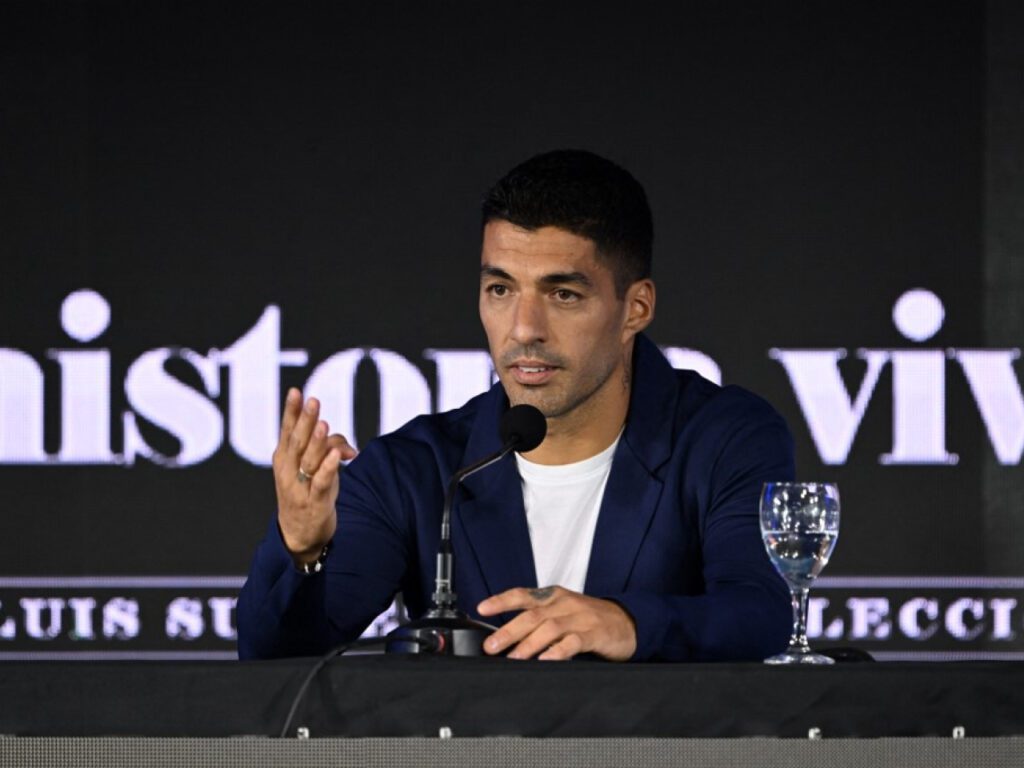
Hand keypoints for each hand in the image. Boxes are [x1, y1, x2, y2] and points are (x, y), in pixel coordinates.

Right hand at [272, 388, 357, 564]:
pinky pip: (322, 482)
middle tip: (312, 400)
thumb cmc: (308, 492)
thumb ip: (331, 448)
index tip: (296, 391)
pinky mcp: (315, 502)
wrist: (299, 534)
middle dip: (305, 420)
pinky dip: (329, 468)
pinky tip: (337, 456)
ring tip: (324, 424)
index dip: (291, 411)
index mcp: (284, 459)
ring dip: (317, 442)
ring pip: (308, 461)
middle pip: (297, 441)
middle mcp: (288, 471)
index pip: (286, 431)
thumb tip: (351, 449)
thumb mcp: (315, 467)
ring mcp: (300, 487)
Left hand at [477, 586, 636, 660]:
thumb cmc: (588, 617)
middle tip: (491, 646)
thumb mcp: (562, 611)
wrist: (626, 621)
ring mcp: (580, 618)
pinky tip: (546, 659)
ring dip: (529, 644)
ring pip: (549, 628)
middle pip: (532, 615)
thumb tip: (507, 636)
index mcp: (553, 596)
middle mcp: (564, 604)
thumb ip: (538, 620)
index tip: (482, 608)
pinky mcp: (594, 634)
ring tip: (513, 658)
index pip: (523, 595)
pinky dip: (557, 651)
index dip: (501, 600)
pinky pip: (573, 641)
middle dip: (509, 631)